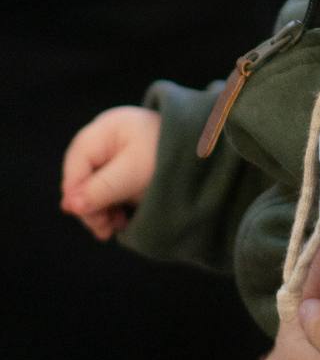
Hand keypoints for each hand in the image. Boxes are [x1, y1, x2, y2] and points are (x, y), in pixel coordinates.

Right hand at [61, 106, 161, 239]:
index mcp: (106, 129)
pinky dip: (112, 207)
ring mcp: (115, 154)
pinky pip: (108, 191)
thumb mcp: (136, 172)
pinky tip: (121, 220)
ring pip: (93, 188)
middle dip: (90, 205)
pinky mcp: (126, 170)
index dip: (76, 192)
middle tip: (105, 230)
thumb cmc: (173, 153)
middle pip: (82, 177)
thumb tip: (70, 207)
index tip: (89, 218)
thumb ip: (102, 189)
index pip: (77, 163)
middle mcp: (106, 140)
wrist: (210, 150)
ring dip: (101, 210)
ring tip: (116, 226)